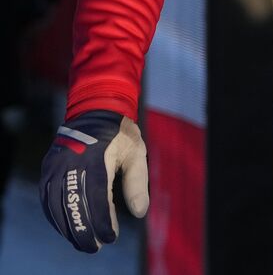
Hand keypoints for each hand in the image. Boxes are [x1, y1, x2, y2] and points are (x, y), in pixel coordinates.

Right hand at [40, 110, 148, 252]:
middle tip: (95, 247)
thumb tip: (140, 213)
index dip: (103, 221)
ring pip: (56, 205)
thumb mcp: (136, 153)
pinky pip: (46, 197)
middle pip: (74, 205)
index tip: (110, 237)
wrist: (95, 110)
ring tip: (81, 242)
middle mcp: (71, 163)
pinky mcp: (48, 168)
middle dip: (84, 231)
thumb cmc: (121, 133)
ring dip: (67, 227)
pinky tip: (66, 227)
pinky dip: (55, 215)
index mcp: (96, 159)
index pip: (97, 198)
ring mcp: (56, 166)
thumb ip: (137, 183)